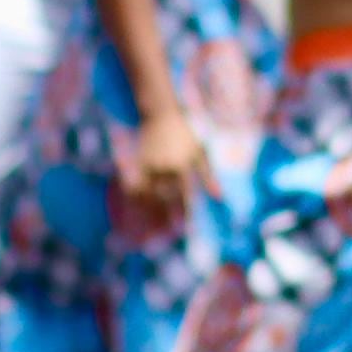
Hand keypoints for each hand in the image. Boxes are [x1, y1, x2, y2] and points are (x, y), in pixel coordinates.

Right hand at [116, 104, 205, 232]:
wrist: (161, 114)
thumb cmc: (186, 134)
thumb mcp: (201, 153)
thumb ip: (208, 177)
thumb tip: (219, 198)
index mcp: (182, 167)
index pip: (184, 196)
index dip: (184, 214)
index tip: (184, 230)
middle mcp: (163, 168)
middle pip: (163, 199)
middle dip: (163, 219)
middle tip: (162, 237)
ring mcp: (147, 166)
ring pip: (145, 195)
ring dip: (146, 214)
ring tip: (146, 231)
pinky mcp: (136, 163)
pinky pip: (133, 184)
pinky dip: (133, 199)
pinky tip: (133, 211)